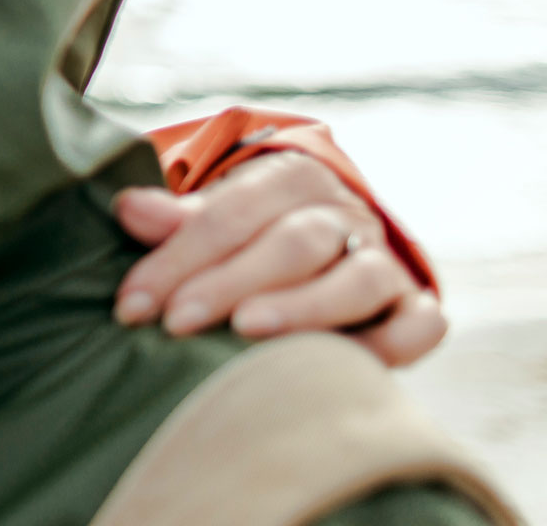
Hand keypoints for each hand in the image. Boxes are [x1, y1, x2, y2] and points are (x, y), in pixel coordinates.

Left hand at [111, 151, 446, 366]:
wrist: (328, 249)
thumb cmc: (250, 237)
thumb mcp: (214, 219)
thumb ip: (176, 220)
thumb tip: (127, 207)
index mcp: (292, 179)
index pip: (232, 212)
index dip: (178, 258)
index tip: (133, 305)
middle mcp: (345, 214)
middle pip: (292, 242)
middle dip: (230, 282)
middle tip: (177, 322)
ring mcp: (385, 262)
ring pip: (357, 279)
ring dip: (303, 306)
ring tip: (247, 330)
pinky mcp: (415, 309)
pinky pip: (419, 325)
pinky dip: (391, 345)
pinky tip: (342, 367)